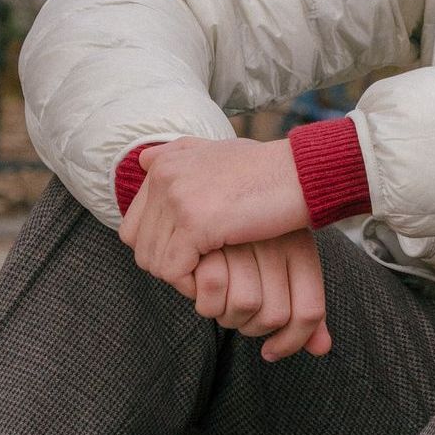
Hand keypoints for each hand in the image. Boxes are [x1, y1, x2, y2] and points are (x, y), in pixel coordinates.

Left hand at [120, 137, 311, 294]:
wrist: (301, 172)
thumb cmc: (267, 169)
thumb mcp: (215, 152)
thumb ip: (179, 155)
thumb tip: (143, 160)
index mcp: (164, 163)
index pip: (132, 225)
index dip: (157, 248)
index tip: (188, 256)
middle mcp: (163, 176)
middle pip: (140, 246)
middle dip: (168, 266)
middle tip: (200, 271)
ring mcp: (177, 198)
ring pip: (154, 262)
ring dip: (181, 277)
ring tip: (210, 275)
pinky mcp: (196, 221)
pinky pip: (175, 270)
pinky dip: (191, 283)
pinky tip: (217, 278)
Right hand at [189, 229, 333, 359]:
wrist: (205, 182)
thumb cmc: (244, 228)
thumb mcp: (285, 259)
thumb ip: (301, 308)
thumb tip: (321, 349)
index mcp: (300, 244)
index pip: (308, 312)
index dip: (291, 342)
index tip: (270, 352)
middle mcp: (276, 239)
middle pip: (273, 316)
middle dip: (247, 326)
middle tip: (231, 310)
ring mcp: (241, 234)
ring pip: (241, 306)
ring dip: (220, 312)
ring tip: (211, 291)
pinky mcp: (207, 231)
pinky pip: (208, 290)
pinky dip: (194, 294)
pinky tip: (190, 276)